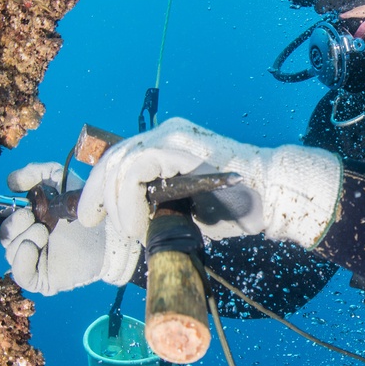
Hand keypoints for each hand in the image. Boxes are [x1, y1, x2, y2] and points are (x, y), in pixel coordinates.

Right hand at [1, 161, 136, 293]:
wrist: (112, 233)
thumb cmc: (89, 207)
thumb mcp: (62, 180)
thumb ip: (36, 173)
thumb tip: (11, 182)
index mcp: (31, 220)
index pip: (4, 218)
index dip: (8, 211)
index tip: (23, 204)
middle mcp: (30, 240)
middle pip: (4, 236)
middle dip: (14, 224)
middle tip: (32, 217)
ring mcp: (36, 261)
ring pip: (10, 252)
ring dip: (23, 237)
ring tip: (43, 230)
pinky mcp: (44, 279)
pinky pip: (21, 275)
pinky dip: (21, 259)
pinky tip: (32, 246)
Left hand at [78, 118, 342, 251]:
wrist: (273, 196)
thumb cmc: (235, 207)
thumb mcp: (185, 210)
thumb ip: (156, 210)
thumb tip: (127, 231)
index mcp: (164, 145)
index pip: (116, 158)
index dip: (95, 189)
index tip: (91, 218)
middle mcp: (165, 134)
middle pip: (112, 159)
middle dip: (97, 197)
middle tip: (101, 226)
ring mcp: (173, 137)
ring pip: (120, 163)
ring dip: (118, 204)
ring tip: (133, 230)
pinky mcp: (183, 147)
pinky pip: (138, 168)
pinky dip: (130, 199)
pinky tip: (140, 222)